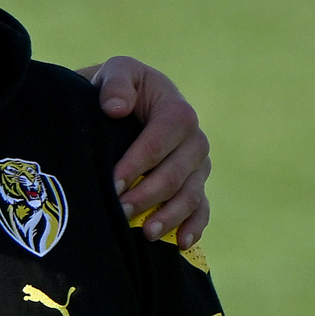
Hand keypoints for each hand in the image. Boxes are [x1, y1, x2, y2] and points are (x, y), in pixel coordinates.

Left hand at [79, 56, 210, 246]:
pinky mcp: (195, 186)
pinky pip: (201, 209)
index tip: (113, 181)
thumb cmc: (118, 89)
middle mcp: (194, 140)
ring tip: (145, 233)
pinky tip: (179, 243)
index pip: (165, 136)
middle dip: (148, 194)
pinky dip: (194, 227)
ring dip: (169, 216)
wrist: (123, 107)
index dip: (140, 160)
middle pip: (178, 171)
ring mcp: (197, 166)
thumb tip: (116, 108)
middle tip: (119, 211)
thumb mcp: (115, 72)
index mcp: (177, 110)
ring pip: (191, 195)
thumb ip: (115, 83)